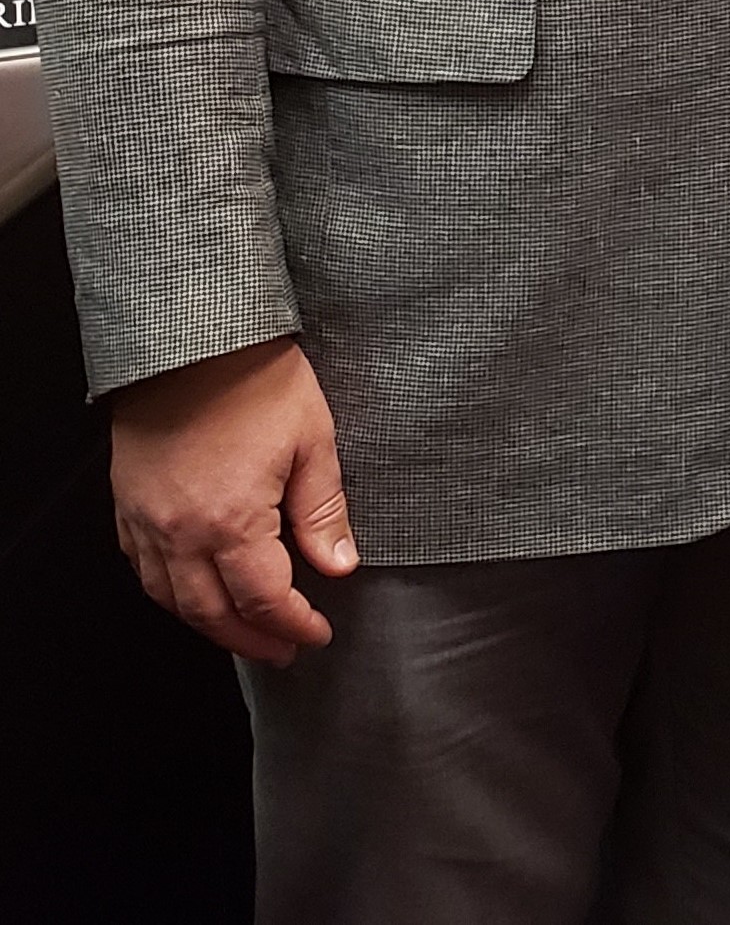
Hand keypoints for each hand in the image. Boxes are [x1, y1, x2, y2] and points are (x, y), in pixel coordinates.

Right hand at [107, 335, 357, 665]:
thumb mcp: (313, 443)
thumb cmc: (257, 383)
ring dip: (208, 624)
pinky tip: (193, 592)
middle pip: (211, 613)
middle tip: (283, 650)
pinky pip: (143, 568)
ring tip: (244, 632)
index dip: (293, 624)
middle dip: (251, 639)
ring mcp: (146, 520)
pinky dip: (170, 592)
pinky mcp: (127, 503)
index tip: (316, 635)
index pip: (264, 599)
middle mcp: (180, 531)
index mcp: (231, 521)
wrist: (192, 341)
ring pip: (170, 598)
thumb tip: (340, 566)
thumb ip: (323, 512)